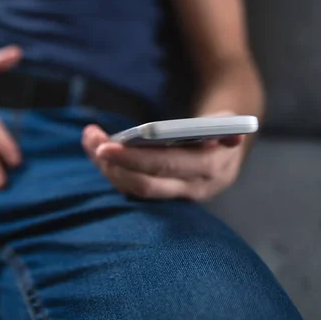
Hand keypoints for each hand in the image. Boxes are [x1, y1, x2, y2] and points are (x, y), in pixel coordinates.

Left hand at [82, 118, 244, 201]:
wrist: (226, 151)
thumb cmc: (219, 128)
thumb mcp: (227, 123)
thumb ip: (224, 127)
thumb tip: (231, 137)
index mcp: (209, 168)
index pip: (165, 167)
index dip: (134, 159)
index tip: (106, 147)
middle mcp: (191, 188)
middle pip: (143, 184)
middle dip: (113, 164)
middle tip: (91, 141)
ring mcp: (174, 196)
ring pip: (132, 188)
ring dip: (106, 165)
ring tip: (90, 137)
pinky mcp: (160, 196)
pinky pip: (130, 186)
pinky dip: (111, 168)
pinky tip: (95, 147)